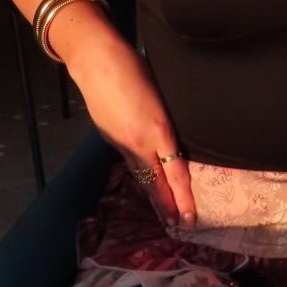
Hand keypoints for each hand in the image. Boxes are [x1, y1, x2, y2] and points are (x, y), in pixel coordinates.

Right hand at [66, 31, 195, 227]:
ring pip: (141, 174)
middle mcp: (140, 141)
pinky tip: (145, 179)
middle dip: (167, 205)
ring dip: (153, 194)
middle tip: (178, 225)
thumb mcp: (160, 96)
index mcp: (158, 128)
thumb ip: (165, 121)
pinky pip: (129, 161)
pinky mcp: (109, 136)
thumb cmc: (134, 67)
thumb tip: (171, 138)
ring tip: (164, 212)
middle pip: (156, 182)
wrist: (97, 60)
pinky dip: (140, 174)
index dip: (183, 196)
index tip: (190, 217)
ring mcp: (122, 141)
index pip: (176, 171)